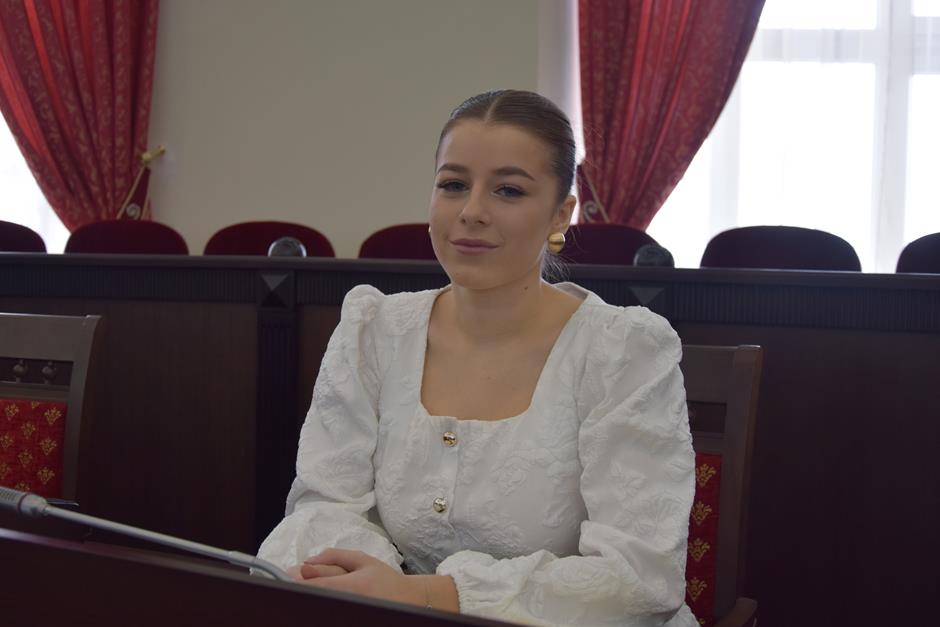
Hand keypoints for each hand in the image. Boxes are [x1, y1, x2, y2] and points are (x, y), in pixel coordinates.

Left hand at [295, 548, 424, 605]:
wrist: (409, 601)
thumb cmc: (385, 579)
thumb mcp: (363, 560)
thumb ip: (334, 556)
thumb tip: (308, 560)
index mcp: (353, 585)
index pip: (317, 586)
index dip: (297, 582)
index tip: (287, 576)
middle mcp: (350, 602)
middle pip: (316, 597)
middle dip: (300, 589)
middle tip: (292, 579)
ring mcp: (349, 612)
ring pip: (320, 606)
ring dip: (309, 597)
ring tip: (307, 586)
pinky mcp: (348, 617)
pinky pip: (330, 611)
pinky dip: (319, 604)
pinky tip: (320, 597)